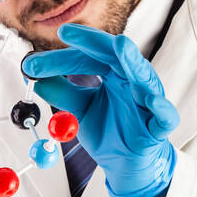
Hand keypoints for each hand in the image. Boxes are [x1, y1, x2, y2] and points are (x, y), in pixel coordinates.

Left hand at [21, 24, 179, 196]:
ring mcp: (148, 101)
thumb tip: (34, 79)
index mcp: (113, 73)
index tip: (33, 63)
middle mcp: (132, 80)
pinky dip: (160, 108)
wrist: (126, 163)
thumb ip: (62, 94)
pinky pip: (164, 116)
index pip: (88, 57)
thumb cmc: (110, 131)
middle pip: (115, 55)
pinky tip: (152, 101)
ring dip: (132, 62)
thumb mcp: (80, 111)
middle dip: (94, 43)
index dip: (62, 57)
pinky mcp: (159, 126)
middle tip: (70, 33)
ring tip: (121, 48)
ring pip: (143, 77)